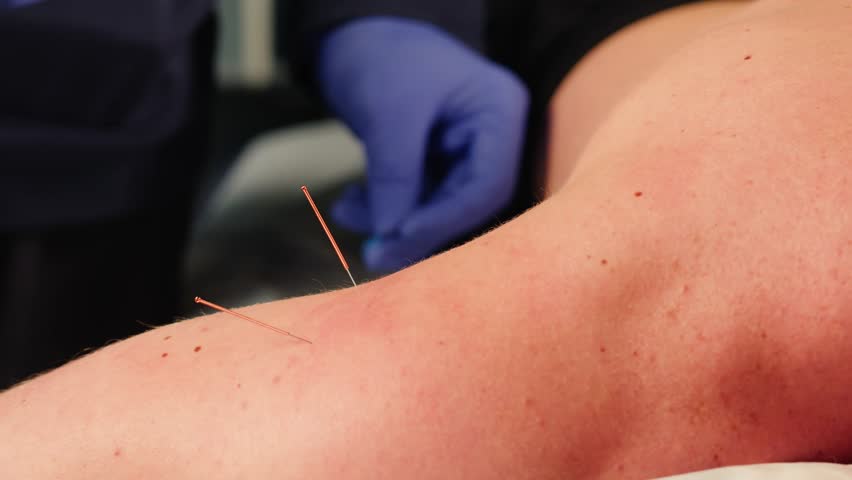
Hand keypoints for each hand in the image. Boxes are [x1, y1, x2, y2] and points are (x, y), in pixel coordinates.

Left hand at [317, 17, 528, 271]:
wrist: (353, 36)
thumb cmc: (381, 56)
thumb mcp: (388, 112)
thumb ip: (395, 175)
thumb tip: (392, 236)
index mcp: (499, 113)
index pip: (488, 184)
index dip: (446, 218)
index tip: (400, 234)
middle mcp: (491, 137)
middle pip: (465, 204)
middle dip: (415, 229)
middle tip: (375, 256)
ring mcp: (463, 152)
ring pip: (435, 207)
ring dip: (391, 220)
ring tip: (348, 215)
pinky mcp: (435, 164)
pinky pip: (415, 200)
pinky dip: (382, 208)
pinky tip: (350, 205)